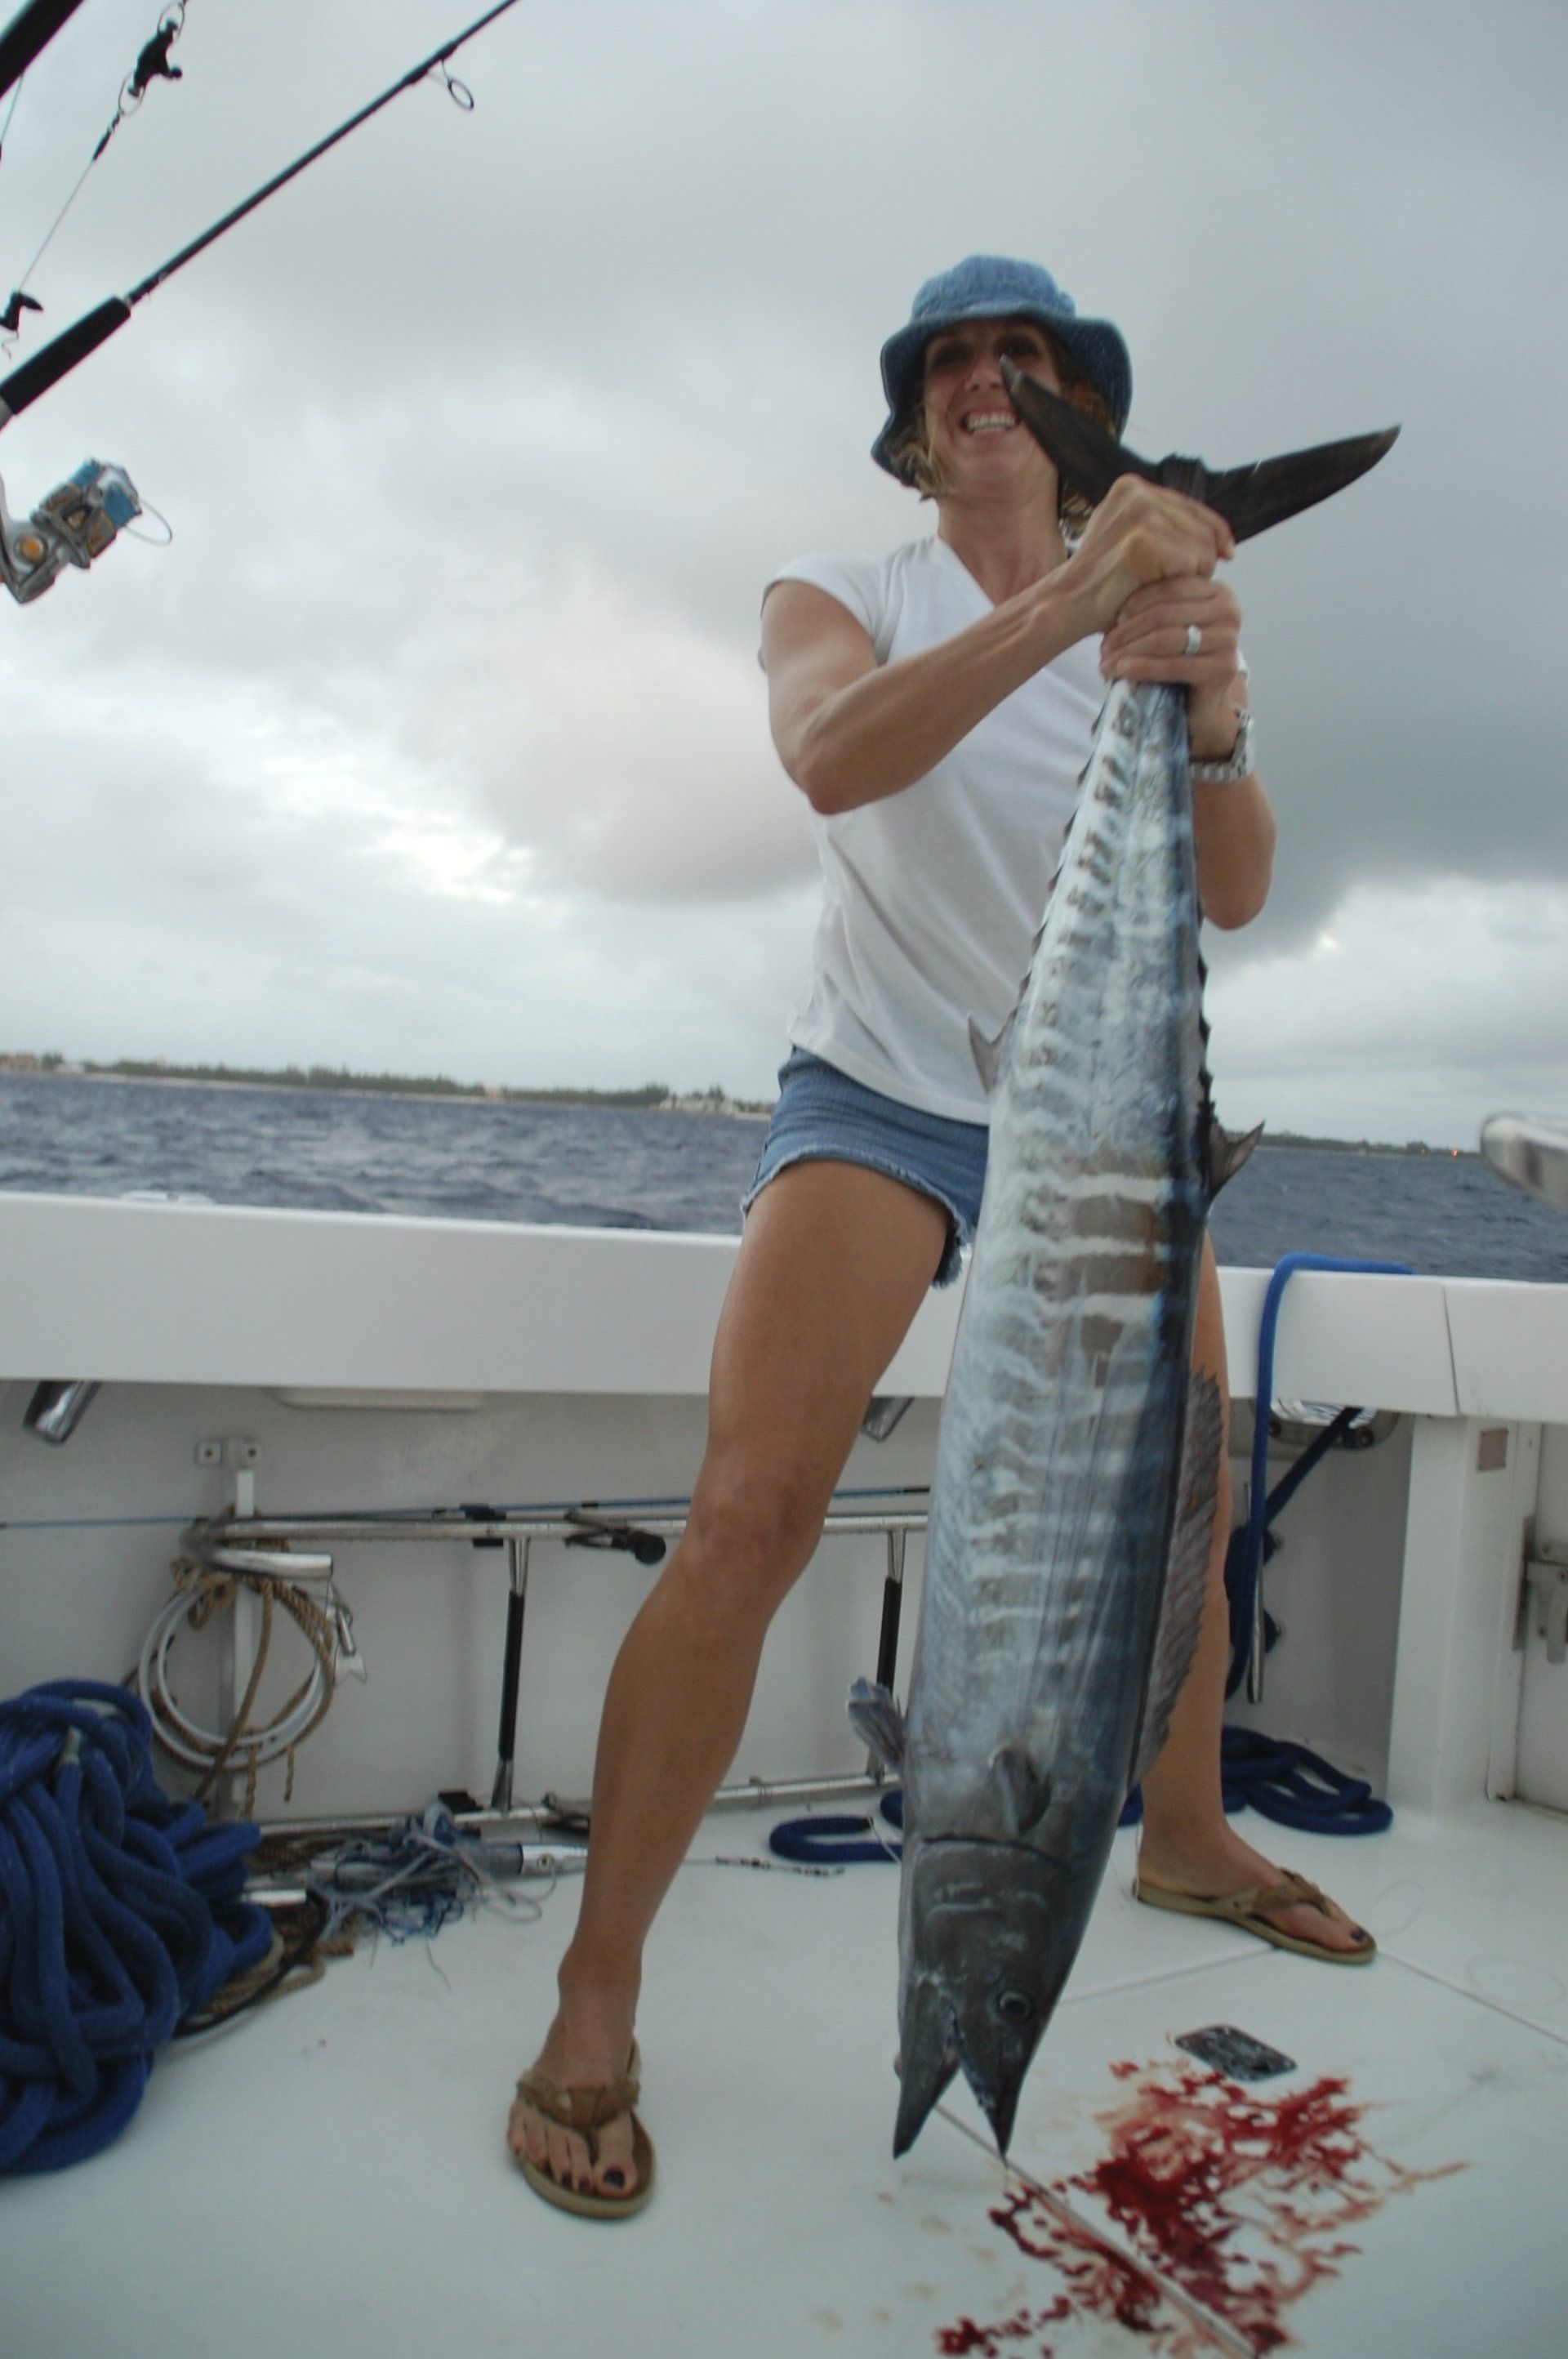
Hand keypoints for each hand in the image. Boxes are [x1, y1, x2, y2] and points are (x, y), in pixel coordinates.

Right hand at [1061, 476, 1234, 635]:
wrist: (1068, 604)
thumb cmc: (1102, 582)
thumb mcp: (1129, 538)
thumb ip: (1162, 525)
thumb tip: (1216, 533)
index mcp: (1131, 487)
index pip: (1191, 506)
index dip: (1214, 531)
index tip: (1228, 552)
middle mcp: (1137, 492)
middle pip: (1202, 527)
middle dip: (1200, 559)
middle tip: (1175, 582)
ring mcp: (1139, 514)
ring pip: (1201, 546)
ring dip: (1192, 575)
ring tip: (1162, 586)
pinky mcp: (1144, 540)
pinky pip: (1193, 563)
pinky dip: (1183, 583)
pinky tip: (1159, 590)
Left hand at [1098, 574, 1243, 755]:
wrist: (1202, 705)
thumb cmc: (1181, 661)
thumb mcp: (1171, 626)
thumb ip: (1157, 606)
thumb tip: (1114, 600)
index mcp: (1218, 592)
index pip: (1170, 588)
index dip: (1136, 602)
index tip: (1112, 619)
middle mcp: (1230, 612)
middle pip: (1166, 614)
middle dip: (1128, 631)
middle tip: (1103, 647)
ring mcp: (1229, 640)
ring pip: (1167, 639)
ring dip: (1130, 651)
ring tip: (1106, 663)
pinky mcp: (1223, 669)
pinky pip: (1174, 665)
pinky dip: (1144, 668)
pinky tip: (1123, 671)